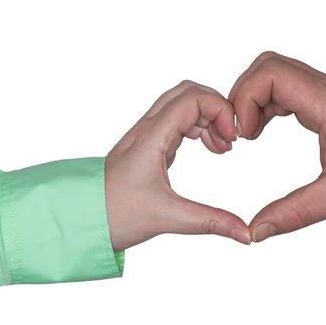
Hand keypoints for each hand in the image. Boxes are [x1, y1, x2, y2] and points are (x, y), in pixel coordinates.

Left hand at [105, 80, 250, 250]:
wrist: (81, 219)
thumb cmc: (114, 214)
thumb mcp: (168, 218)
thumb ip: (210, 222)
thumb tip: (245, 233)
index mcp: (151, 137)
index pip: (193, 98)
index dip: (220, 110)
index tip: (232, 139)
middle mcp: (148, 129)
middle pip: (188, 91)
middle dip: (217, 108)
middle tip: (231, 137)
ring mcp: (147, 135)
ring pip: (182, 103)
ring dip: (208, 117)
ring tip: (222, 147)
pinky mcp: (148, 145)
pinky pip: (177, 120)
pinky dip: (198, 126)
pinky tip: (208, 148)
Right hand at [229, 52, 325, 242]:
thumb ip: (294, 213)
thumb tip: (257, 229)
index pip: (271, 74)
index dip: (244, 100)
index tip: (243, 136)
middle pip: (269, 66)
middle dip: (243, 96)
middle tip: (240, 133)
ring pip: (279, 74)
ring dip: (256, 99)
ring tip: (249, 134)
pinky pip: (292, 90)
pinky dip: (271, 105)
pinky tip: (267, 130)